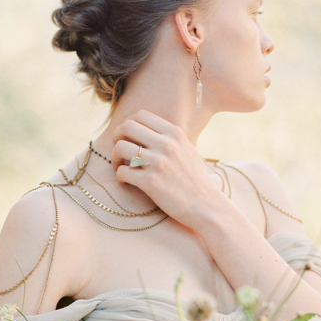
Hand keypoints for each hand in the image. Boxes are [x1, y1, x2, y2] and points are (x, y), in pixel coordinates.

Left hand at [110, 110, 220, 228]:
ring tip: (120, 166)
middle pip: (127, 126)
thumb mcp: (187, 150)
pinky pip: (122, 171)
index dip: (128, 124)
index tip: (127, 137)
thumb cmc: (195, 180)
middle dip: (116, 137)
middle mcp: (166, 145)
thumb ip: (169, 138)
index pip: (141, 115)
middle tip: (119, 151)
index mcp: (175, 134)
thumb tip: (146, 130)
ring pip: (120, 147)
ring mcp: (158, 163)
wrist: (205, 205)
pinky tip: (126, 181)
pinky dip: (120, 176)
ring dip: (115, 157)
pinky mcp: (151, 182)